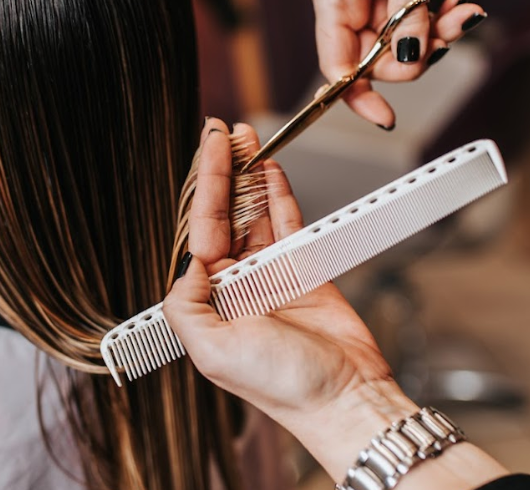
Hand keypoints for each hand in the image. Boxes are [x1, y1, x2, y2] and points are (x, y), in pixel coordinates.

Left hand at [166, 121, 510, 487]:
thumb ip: (186, 304)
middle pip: (226, 216)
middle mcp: (236, 287)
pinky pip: (289, 225)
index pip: (201, 231)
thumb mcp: (211, 351)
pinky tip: (272, 171)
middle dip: (225, 172)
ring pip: (257, 214)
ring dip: (252, 177)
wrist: (344, 398)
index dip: (205, 187)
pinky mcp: (306, 273)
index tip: (208, 149)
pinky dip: (281, 196)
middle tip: (224, 132)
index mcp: (209, 303)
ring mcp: (271, 277)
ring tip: (248, 139)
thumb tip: (187, 262)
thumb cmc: (281, 386)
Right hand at [309, 0, 529, 128]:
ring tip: (463, 13)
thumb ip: (406, 15)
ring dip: (437, 37)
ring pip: (402, 49)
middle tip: (450, 33)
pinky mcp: (399, 1)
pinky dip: (442, 25)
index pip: (334, 62)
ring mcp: (375, 4)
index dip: (356, 93)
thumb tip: (406, 60)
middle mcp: (348, 3)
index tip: (385, 115)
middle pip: (374, 61)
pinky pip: (418, 32)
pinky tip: (460, 6)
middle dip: (416, 53)